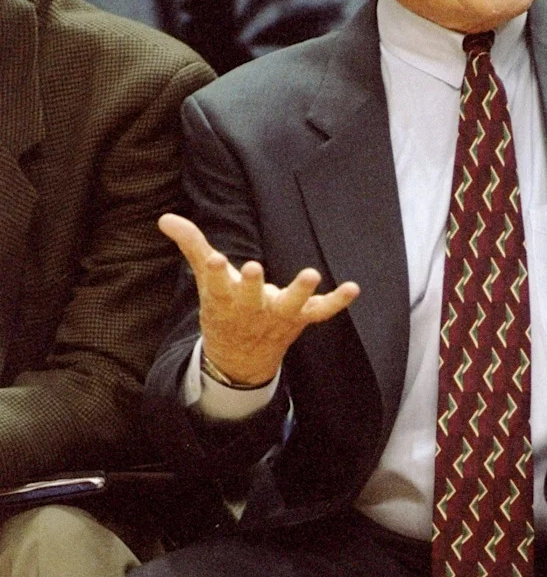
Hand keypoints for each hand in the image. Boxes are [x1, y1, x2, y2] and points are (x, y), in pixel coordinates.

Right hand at [159, 213, 358, 385]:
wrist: (241, 358)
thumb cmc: (224, 308)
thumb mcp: (206, 280)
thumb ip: (192, 245)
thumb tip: (164, 218)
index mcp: (224, 299)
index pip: (215, 284)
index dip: (214, 270)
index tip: (213, 257)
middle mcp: (251, 309)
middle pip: (250, 298)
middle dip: (250, 285)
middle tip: (251, 269)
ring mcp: (278, 315)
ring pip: (289, 306)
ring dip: (300, 292)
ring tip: (310, 274)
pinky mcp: (301, 318)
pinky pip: (321, 312)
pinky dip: (337, 302)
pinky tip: (353, 288)